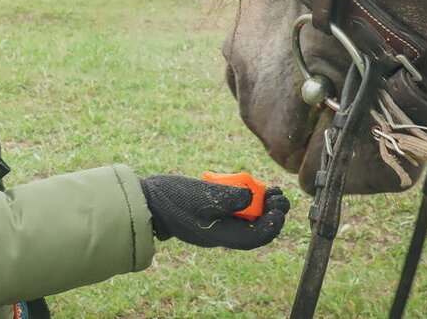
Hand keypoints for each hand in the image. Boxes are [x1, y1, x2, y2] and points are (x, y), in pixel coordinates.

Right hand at [139, 174, 289, 249]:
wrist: (147, 200)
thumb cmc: (172, 198)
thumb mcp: (202, 195)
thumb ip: (229, 197)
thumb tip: (254, 196)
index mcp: (220, 235)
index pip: (256, 237)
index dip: (274, 223)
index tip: (279, 205)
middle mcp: (221, 234)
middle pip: (256, 230)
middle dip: (272, 213)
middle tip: (278, 194)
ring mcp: (216, 225)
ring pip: (248, 221)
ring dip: (262, 207)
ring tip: (269, 189)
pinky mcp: (211, 215)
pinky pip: (236, 214)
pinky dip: (247, 202)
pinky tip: (250, 188)